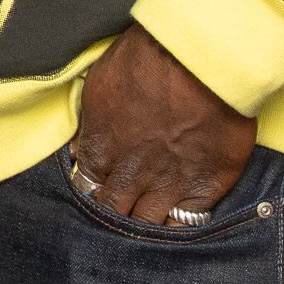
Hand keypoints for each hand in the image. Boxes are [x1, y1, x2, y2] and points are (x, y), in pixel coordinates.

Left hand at [70, 21, 254, 223]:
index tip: (99, 193)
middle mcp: (131, 173)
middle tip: (120, 213)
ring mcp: (169, 183)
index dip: (92, 194)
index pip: (86, 188)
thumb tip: (77, 153)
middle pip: (114, 212)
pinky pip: (188, 221)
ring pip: (148, 224)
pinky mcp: (206, 185)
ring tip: (144, 226)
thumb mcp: (99, 85)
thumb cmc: (147, 59)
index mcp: (101, 149)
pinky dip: (179, 225)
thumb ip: (89, 126)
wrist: (201, 56)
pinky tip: (175, 222)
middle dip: (113, 215)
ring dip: (143, 227)